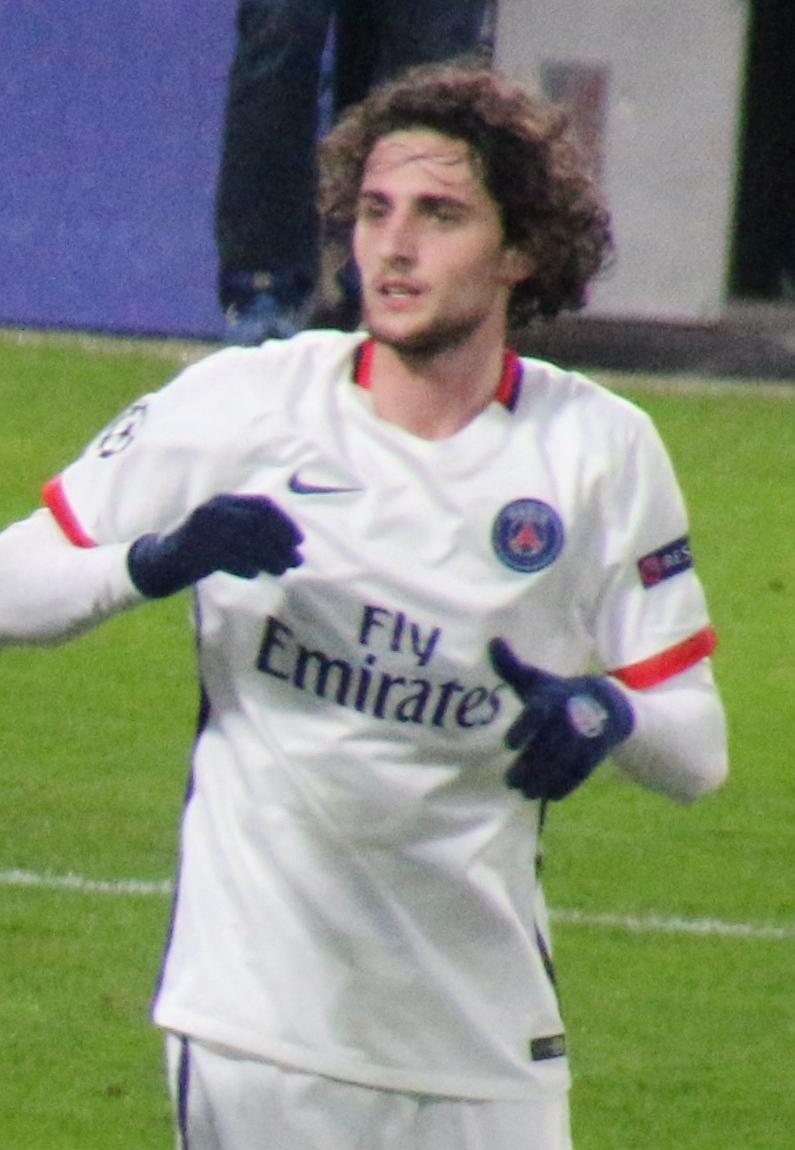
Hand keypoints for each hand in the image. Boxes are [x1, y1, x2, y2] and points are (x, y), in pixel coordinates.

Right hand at [127, 494, 303, 597]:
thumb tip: (290, 543)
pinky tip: (253, 575)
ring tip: (282, 571)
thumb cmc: (201, 549)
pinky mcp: (193, 549)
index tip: (299, 540)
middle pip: (257, 523)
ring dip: (268, 558)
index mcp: (223, 501)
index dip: (284, 522)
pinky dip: (243, 566)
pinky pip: (226, 558)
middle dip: (281, 543)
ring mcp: (202, 529)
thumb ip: (251, 531)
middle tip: (297, 561)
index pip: (261, 506)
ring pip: (245, 542)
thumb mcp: (226, 532)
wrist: (159, 562)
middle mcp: (213, 510)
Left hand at [489, 637, 634, 800]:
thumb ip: (511, 666)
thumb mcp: (537, 680)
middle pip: (549, 744)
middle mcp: (570, 716)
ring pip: (563, 761)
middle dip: (529, 766)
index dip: (524, 728)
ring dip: (543, 780)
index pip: (538, 712)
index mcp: (553, 697)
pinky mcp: (596, 752)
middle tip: (509, 782)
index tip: (508, 745)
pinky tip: (549, 796)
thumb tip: (492, 641)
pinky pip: (581, 771)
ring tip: (524, 793)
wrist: (607, 703)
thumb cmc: (559, 694)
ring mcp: (586, 736)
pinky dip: (566, 785)